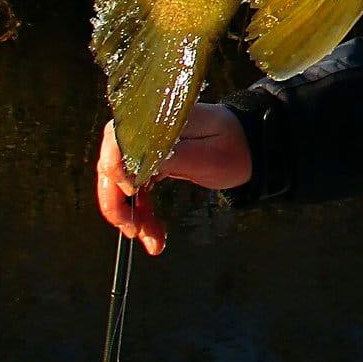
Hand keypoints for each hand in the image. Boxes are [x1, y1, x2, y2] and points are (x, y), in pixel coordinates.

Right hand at [94, 104, 250, 255]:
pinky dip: (142, 215)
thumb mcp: (205, 156)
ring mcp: (144, 150)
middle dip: (118, 203)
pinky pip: (135, 193)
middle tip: (135, 231)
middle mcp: (143, 131)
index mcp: (156, 120)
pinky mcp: (149, 165)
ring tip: (153, 241)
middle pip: (111, 166)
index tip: (131, 193)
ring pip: (120, 186)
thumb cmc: (234, 147)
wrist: (250, 148)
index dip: (116, 168)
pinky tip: (153, 236)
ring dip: (131, 216)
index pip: (117, 140)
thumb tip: (130, 168)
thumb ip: (168, 157)